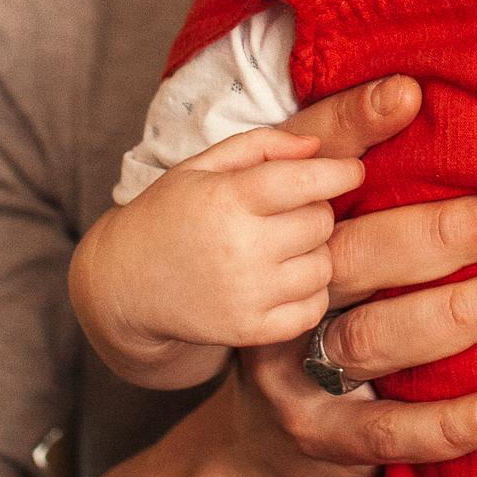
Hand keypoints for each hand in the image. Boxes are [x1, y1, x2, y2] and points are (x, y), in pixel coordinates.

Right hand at [71, 128, 364, 387]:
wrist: (125, 284)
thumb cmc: (168, 215)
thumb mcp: (201, 166)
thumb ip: (260, 146)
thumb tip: (318, 147)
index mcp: (226, 199)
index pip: (306, 181)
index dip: (339, 172)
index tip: (351, 170)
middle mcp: (240, 248)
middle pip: (321, 221)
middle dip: (316, 210)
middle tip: (291, 212)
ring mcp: (247, 294)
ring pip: (324, 266)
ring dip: (314, 252)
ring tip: (283, 246)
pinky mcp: (252, 330)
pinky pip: (314, 308)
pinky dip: (309, 292)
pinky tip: (284, 279)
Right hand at [200, 71, 476, 476]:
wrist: (246, 452)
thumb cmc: (315, 331)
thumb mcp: (323, 259)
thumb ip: (366, 201)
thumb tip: (441, 116)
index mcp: (288, 235)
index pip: (319, 172)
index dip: (355, 128)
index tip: (411, 92)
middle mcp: (285, 294)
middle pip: (355, 254)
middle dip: (439, 233)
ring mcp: (291, 368)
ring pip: (372, 337)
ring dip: (455, 316)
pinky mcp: (314, 433)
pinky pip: (385, 429)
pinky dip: (448, 423)